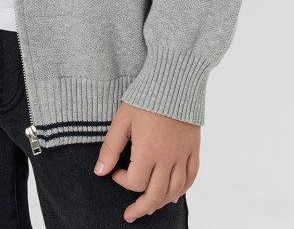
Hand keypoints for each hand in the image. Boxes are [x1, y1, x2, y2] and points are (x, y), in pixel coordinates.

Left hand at [93, 102, 199, 222]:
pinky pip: (191, 178)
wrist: (174, 79)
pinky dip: (182, 190)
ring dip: (160, 202)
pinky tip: (173, 195)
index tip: (116, 172)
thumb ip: (111, 148)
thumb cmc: (145, 97)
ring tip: (149, 207)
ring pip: (174, 191)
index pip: (136, 182)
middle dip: (140, 207)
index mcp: (149, 152)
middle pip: (156, 195)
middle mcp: (168, 158)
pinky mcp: (193, 149)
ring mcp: (183, 155)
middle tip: (130, 215)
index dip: (122, 181)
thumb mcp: (122, 120)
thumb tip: (99, 172)